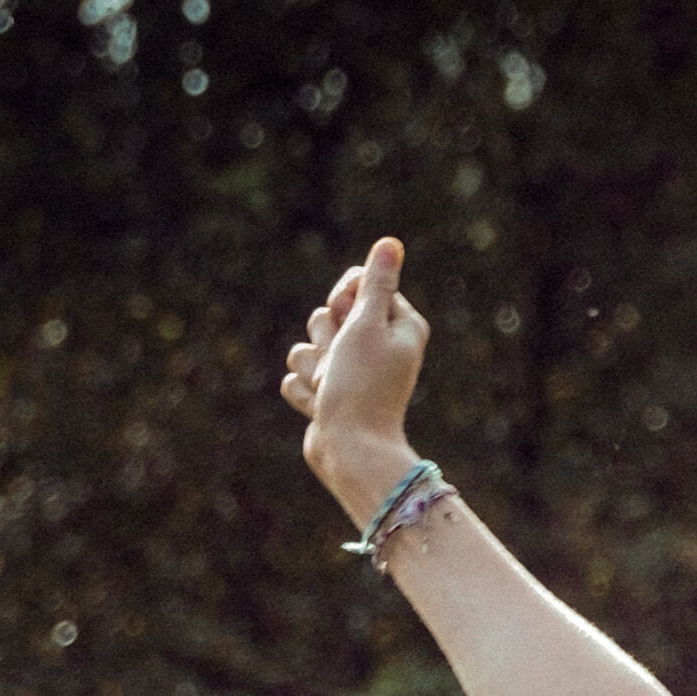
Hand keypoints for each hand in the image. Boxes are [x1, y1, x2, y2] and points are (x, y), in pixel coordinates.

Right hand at [285, 237, 434, 510]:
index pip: (357, 284)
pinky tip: (323, 409)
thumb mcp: (368, 325)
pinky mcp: (328, 396)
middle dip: (325, 338)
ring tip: (332, 389)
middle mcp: (377, 348)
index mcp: (399, 326)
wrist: (350, 451)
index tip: (349, 319)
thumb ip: (376, 284)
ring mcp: (350, 374)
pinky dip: (306, 394)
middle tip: (342, 363)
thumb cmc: (363, 386)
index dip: (344, 299)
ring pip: (305, 347)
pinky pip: (297, 379)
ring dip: (312, 368)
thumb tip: (390, 244)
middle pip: (328, 314)